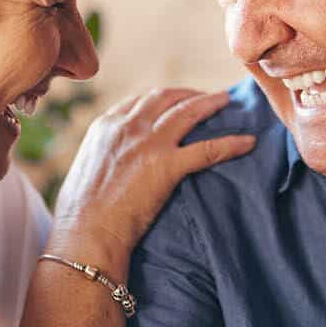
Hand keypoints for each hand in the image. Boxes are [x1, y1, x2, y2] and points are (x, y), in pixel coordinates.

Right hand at [47, 89, 254, 277]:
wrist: (86, 233)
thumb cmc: (78, 214)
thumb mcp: (85, 170)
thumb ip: (102, 156)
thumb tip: (109, 163)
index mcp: (105, 126)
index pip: (139, 101)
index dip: (162, 98)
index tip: (175, 101)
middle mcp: (127, 126)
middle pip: (165, 97)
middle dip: (187, 94)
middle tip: (204, 97)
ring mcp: (149, 143)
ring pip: (188, 112)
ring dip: (210, 103)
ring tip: (226, 101)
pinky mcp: (167, 166)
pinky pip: (207, 149)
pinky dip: (230, 144)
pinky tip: (247, 142)